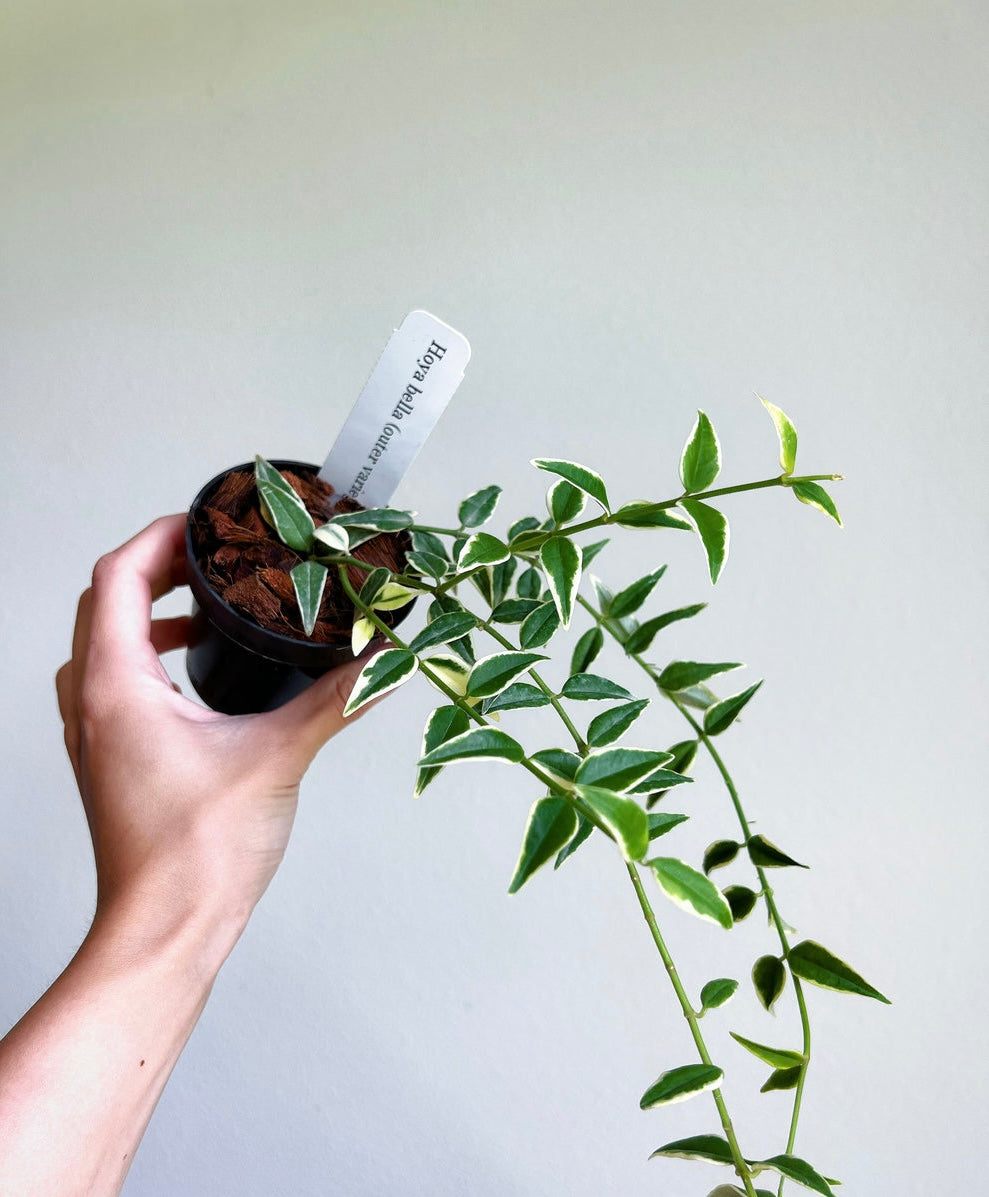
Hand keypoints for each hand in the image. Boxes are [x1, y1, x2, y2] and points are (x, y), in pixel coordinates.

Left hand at [55, 514, 377, 953]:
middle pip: (106, 602)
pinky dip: (149, 655)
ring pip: (103, 642)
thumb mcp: (279, 757)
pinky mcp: (109, 760)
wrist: (165, 931)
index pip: (118, 577)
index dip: (161, 536)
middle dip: (159, 567)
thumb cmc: (198, 854)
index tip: (208, 525)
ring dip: (150, 611)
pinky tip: (201, 673)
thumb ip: (336, 699)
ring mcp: (93, 735)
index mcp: (117, 687)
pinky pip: (114, 682)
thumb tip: (384, 661)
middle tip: (216, 556)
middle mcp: (92, 704)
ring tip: (210, 606)